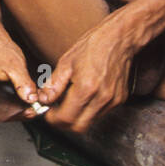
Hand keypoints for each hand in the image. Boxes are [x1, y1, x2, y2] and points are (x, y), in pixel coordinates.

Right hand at [0, 30, 39, 108]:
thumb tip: (31, 100)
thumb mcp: (16, 65)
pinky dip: (7, 104)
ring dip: (12, 109)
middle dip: (16, 112)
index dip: (16, 111)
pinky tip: (18, 103)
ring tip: (28, 106)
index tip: (31, 112)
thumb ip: (24, 84)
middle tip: (33, 111)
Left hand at [38, 13, 145, 132]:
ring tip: (69, 102)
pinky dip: (89, 111)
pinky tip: (84, 97)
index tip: (48, 113)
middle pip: (79, 127)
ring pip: (90, 122)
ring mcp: (113, 101)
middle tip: (56, 112)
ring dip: (77, 118)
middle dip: (64, 123)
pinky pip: (101, 114)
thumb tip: (43, 100)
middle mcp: (102, 98)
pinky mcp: (120, 100)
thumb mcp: (67, 62)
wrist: (120, 38)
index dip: (53, 119)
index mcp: (87, 88)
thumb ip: (53, 85)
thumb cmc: (94, 45)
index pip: (66, 118)